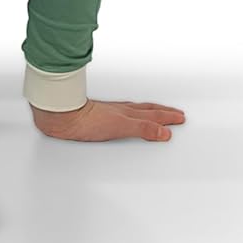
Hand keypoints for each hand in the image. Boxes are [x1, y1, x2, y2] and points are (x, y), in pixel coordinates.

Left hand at [31, 96, 184, 141]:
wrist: (62, 116)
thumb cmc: (86, 121)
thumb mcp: (121, 126)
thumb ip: (142, 129)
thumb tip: (164, 132)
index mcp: (128, 113)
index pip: (153, 115)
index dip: (167, 118)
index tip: (180, 117)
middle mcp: (121, 111)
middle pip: (146, 110)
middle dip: (162, 112)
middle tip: (175, 113)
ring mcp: (110, 112)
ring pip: (135, 110)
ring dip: (149, 112)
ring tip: (156, 112)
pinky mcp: (99, 116)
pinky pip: (122, 113)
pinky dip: (132, 114)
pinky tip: (126, 116)